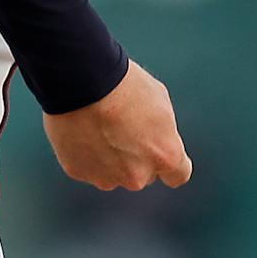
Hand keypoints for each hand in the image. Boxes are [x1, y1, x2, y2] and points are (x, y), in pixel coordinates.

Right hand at [42, 60, 192, 191]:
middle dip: (134, 156)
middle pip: (142, 173)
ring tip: (96, 125)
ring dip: (108, 157)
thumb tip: (154, 138)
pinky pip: (86, 167)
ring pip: (112, 173)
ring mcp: (106, 177)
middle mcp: (138, 175)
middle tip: (120, 127)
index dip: (166, 160)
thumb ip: (161, 131)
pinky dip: (85, 153)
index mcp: (165, 156)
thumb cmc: (123, 85)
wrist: (81, 80)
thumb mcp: (159, 101)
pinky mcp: (79, 172)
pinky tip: (80, 129)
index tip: (158, 150)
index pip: (177, 175)